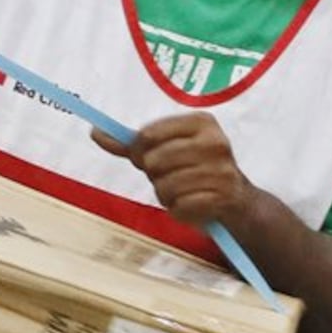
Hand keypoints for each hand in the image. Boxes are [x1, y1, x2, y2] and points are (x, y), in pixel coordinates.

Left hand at [122, 114, 261, 231]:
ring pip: (164, 187)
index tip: (147, 158)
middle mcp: (215, 142)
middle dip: (155, 176)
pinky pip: (179, 207)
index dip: (139, 151)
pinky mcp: (221, 197)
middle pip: (154, 161)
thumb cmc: (195, 170)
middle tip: (171, 177)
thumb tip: (95, 132)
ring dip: (167, 195)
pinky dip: (179, 210)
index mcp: (202, 122)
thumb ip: (132, 143)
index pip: (148, 134)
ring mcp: (221, 170)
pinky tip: (192, 204)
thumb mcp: (168, 149)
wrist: (236, 200)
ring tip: (183, 192)